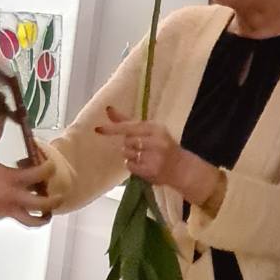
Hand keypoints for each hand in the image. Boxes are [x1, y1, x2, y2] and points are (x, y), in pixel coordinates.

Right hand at [0, 116, 56, 225]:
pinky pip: (16, 219)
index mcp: (13, 179)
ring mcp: (8, 210)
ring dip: (41, 218)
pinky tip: (22, 212)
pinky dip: (22, 217)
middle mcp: (15, 197)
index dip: (49, 167)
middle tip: (60, 196)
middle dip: (54, 201)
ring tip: (47, 215)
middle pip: (42, 203)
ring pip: (31, 220)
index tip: (51, 163)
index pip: (40, 173)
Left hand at [95, 106, 220, 207]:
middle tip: (142, 147)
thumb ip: (127, 121)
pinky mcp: (150, 170)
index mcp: (155, 127)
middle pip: (126, 141)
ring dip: (131, 155)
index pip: (129, 126)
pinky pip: (130, 165)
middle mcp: (156, 140)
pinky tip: (144, 165)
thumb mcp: (149, 130)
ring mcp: (154, 156)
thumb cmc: (162, 145)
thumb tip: (108, 109)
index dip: (113, 128)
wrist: (181, 168)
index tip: (98, 129)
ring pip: (126, 153)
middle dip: (129, 145)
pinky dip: (133, 166)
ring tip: (145, 156)